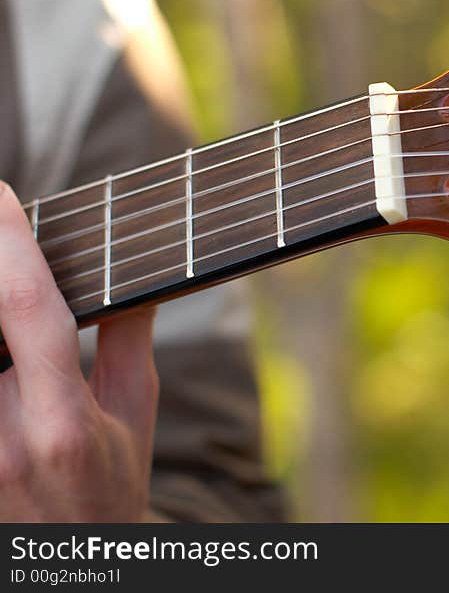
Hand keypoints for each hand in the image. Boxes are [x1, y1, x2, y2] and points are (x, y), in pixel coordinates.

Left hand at [0, 182, 158, 520]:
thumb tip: (134, 280)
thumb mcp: (133, 417)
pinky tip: (2, 346)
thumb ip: (126, 343)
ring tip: (7, 289)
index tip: (2, 193)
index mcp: (62, 420)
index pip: (29, 306)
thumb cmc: (108, 490)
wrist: (68, 562)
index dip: (11, 239)